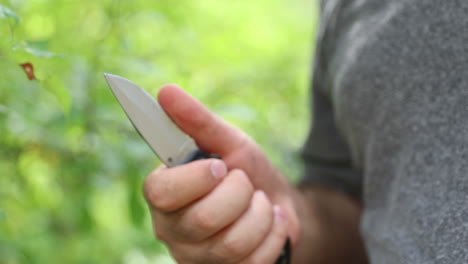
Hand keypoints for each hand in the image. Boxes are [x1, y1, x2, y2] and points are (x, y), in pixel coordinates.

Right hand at [143, 84, 299, 262]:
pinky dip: (273, 234)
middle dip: (240, 193)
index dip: (197, 178)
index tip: (221, 166)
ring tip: (259, 204)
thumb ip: (197, 121)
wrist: (278, 206)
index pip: (160, 191)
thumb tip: (165, 91)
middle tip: (245, 184)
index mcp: (165, 194)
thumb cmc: (247, 172)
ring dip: (259, 214)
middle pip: (204, 218)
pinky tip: (269, 225)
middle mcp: (173, 230)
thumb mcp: (228, 141)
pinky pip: (254, 261)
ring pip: (232, 243)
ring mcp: (198, 258)